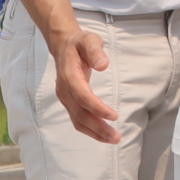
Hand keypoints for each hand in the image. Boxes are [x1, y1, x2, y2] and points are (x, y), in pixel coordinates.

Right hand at [52, 28, 119, 142]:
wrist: (63, 46)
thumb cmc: (79, 43)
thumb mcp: (89, 40)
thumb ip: (95, 51)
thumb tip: (103, 65)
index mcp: (69, 75)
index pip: (83, 96)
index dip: (97, 108)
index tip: (113, 116)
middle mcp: (64, 90)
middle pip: (80, 113)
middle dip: (98, 127)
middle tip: (116, 137)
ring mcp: (65, 97)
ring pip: (78, 120)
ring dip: (95, 132)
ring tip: (113, 139)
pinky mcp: (69, 101)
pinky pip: (77, 119)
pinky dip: (89, 129)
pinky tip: (102, 134)